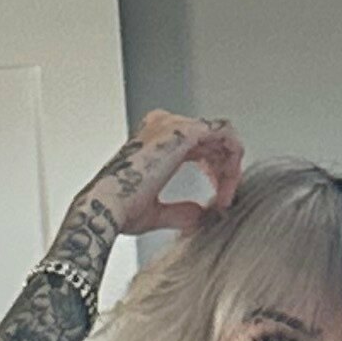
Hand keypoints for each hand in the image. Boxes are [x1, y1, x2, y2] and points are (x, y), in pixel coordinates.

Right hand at [86, 110, 243, 239]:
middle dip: (225, 171)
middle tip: (224, 200)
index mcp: (156, 140)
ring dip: (230, 169)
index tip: (217, 199)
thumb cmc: (120, 209)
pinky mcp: (184, 131)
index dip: (215, 172)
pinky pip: (225, 133)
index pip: (200, 146)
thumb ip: (180, 210)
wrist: (108, 207)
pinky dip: (233, 160)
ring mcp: (174, 124)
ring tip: (225, 197)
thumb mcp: (156, 211)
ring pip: (222, 137)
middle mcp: (165, 127)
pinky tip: (228, 184)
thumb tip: (199, 215)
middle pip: (213, 140)